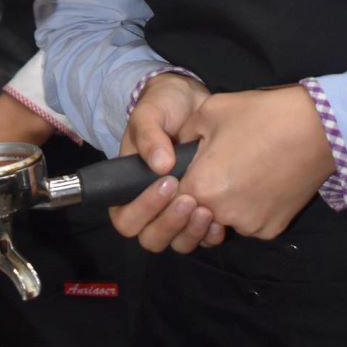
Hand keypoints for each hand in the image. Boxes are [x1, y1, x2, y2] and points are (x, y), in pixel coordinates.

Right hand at [111, 73, 223, 255]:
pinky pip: (203, 239)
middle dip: (170, 223)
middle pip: (151, 238)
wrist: (192, 103)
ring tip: (207, 210)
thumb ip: (150, 137)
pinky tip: (221, 220)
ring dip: (190, 232)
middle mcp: (151, 207)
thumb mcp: (150, 115)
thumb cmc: (163, 109)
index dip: (143, 210)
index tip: (166, 184)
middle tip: (189, 199)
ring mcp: (176, 213)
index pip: (125, 219)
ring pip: (177, 243)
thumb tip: (161, 165)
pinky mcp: (200, 213)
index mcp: (128, 189)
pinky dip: (210, 235)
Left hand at [177, 86, 336, 240]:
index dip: (175, 183)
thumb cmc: (260, 115)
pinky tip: (259, 181)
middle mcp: (223, 215)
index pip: (171, 198)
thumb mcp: (208, 112)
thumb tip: (173, 153)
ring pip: (223, 218)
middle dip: (200, 191)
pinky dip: (249, 207)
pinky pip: (249, 221)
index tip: (187, 166)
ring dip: (225, 201)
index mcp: (202, 187)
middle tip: (218, 165)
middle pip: (197, 211)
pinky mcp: (272, 230)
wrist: (317, 129)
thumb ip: (182, 137)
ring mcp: (250, 226)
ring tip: (241, 170)